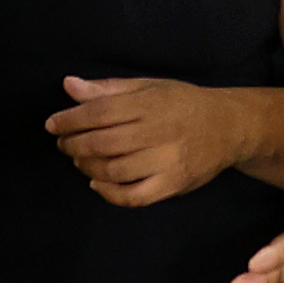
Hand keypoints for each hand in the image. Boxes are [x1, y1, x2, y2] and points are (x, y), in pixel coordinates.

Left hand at [47, 75, 252, 206]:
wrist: (230, 127)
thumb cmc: (183, 103)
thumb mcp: (149, 86)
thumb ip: (108, 89)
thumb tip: (69, 86)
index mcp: (150, 103)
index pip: (100, 112)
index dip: (71, 119)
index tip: (53, 125)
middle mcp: (159, 132)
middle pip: (104, 143)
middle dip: (74, 145)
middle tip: (63, 145)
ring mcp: (167, 162)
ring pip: (115, 171)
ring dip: (88, 167)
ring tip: (79, 161)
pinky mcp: (173, 185)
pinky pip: (134, 196)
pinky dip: (109, 193)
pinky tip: (97, 183)